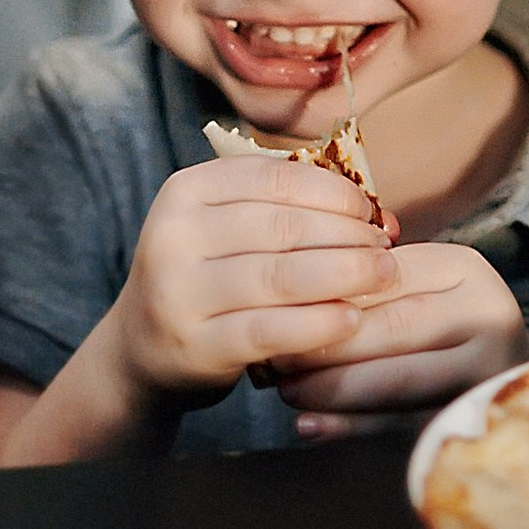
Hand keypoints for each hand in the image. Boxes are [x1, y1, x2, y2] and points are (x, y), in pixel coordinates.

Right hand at [98, 156, 398, 412]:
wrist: (142, 350)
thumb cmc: (208, 279)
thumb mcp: (227, 230)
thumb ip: (286, 211)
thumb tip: (374, 211)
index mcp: (187, 190)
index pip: (275, 178)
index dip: (333, 192)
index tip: (370, 211)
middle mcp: (174, 235)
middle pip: (283, 226)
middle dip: (347, 235)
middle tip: (386, 249)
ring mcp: (179, 292)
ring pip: (280, 276)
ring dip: (344, 275)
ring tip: (384, 277)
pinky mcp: (194, 345)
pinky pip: (269, 330)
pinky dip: (318, 324)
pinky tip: (352, 321)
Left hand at [269, 242, 528, 439]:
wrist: (518, 385)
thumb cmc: (448, 329)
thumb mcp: (421, 291)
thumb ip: (371, 289)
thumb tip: (287, 303)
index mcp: (465, 269)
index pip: (383, 279)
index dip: (323, 298)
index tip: (271, 312)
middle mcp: (487, 312)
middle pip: (391, 328)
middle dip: (321, 347)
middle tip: (270, 361)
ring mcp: (490, 368)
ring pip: (396, 379)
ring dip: (330, 390)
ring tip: (284, 394)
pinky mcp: (476, 415)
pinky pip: (404, 423)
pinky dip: (352, 427)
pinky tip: (311, 427)